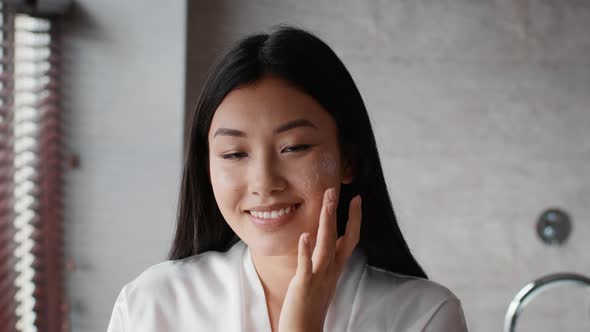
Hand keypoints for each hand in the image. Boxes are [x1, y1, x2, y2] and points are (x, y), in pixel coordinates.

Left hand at [278, 187, 361, 331]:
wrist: (305, 331)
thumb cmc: (311, 305)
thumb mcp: (323, 279)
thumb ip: (326, 261)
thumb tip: (325, 243)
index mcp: (335, 267)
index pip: (350, 238)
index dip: (354, 218)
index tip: (356, 198)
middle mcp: (331, 270)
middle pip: (339, 236)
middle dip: (338, 212)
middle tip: (335, 190)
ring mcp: (319, 277)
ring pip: (325, 245)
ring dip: (326, 222)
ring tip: (327, 202)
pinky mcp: (304, 285)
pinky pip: (306, 266)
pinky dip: (306, 250)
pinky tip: (304, 236)